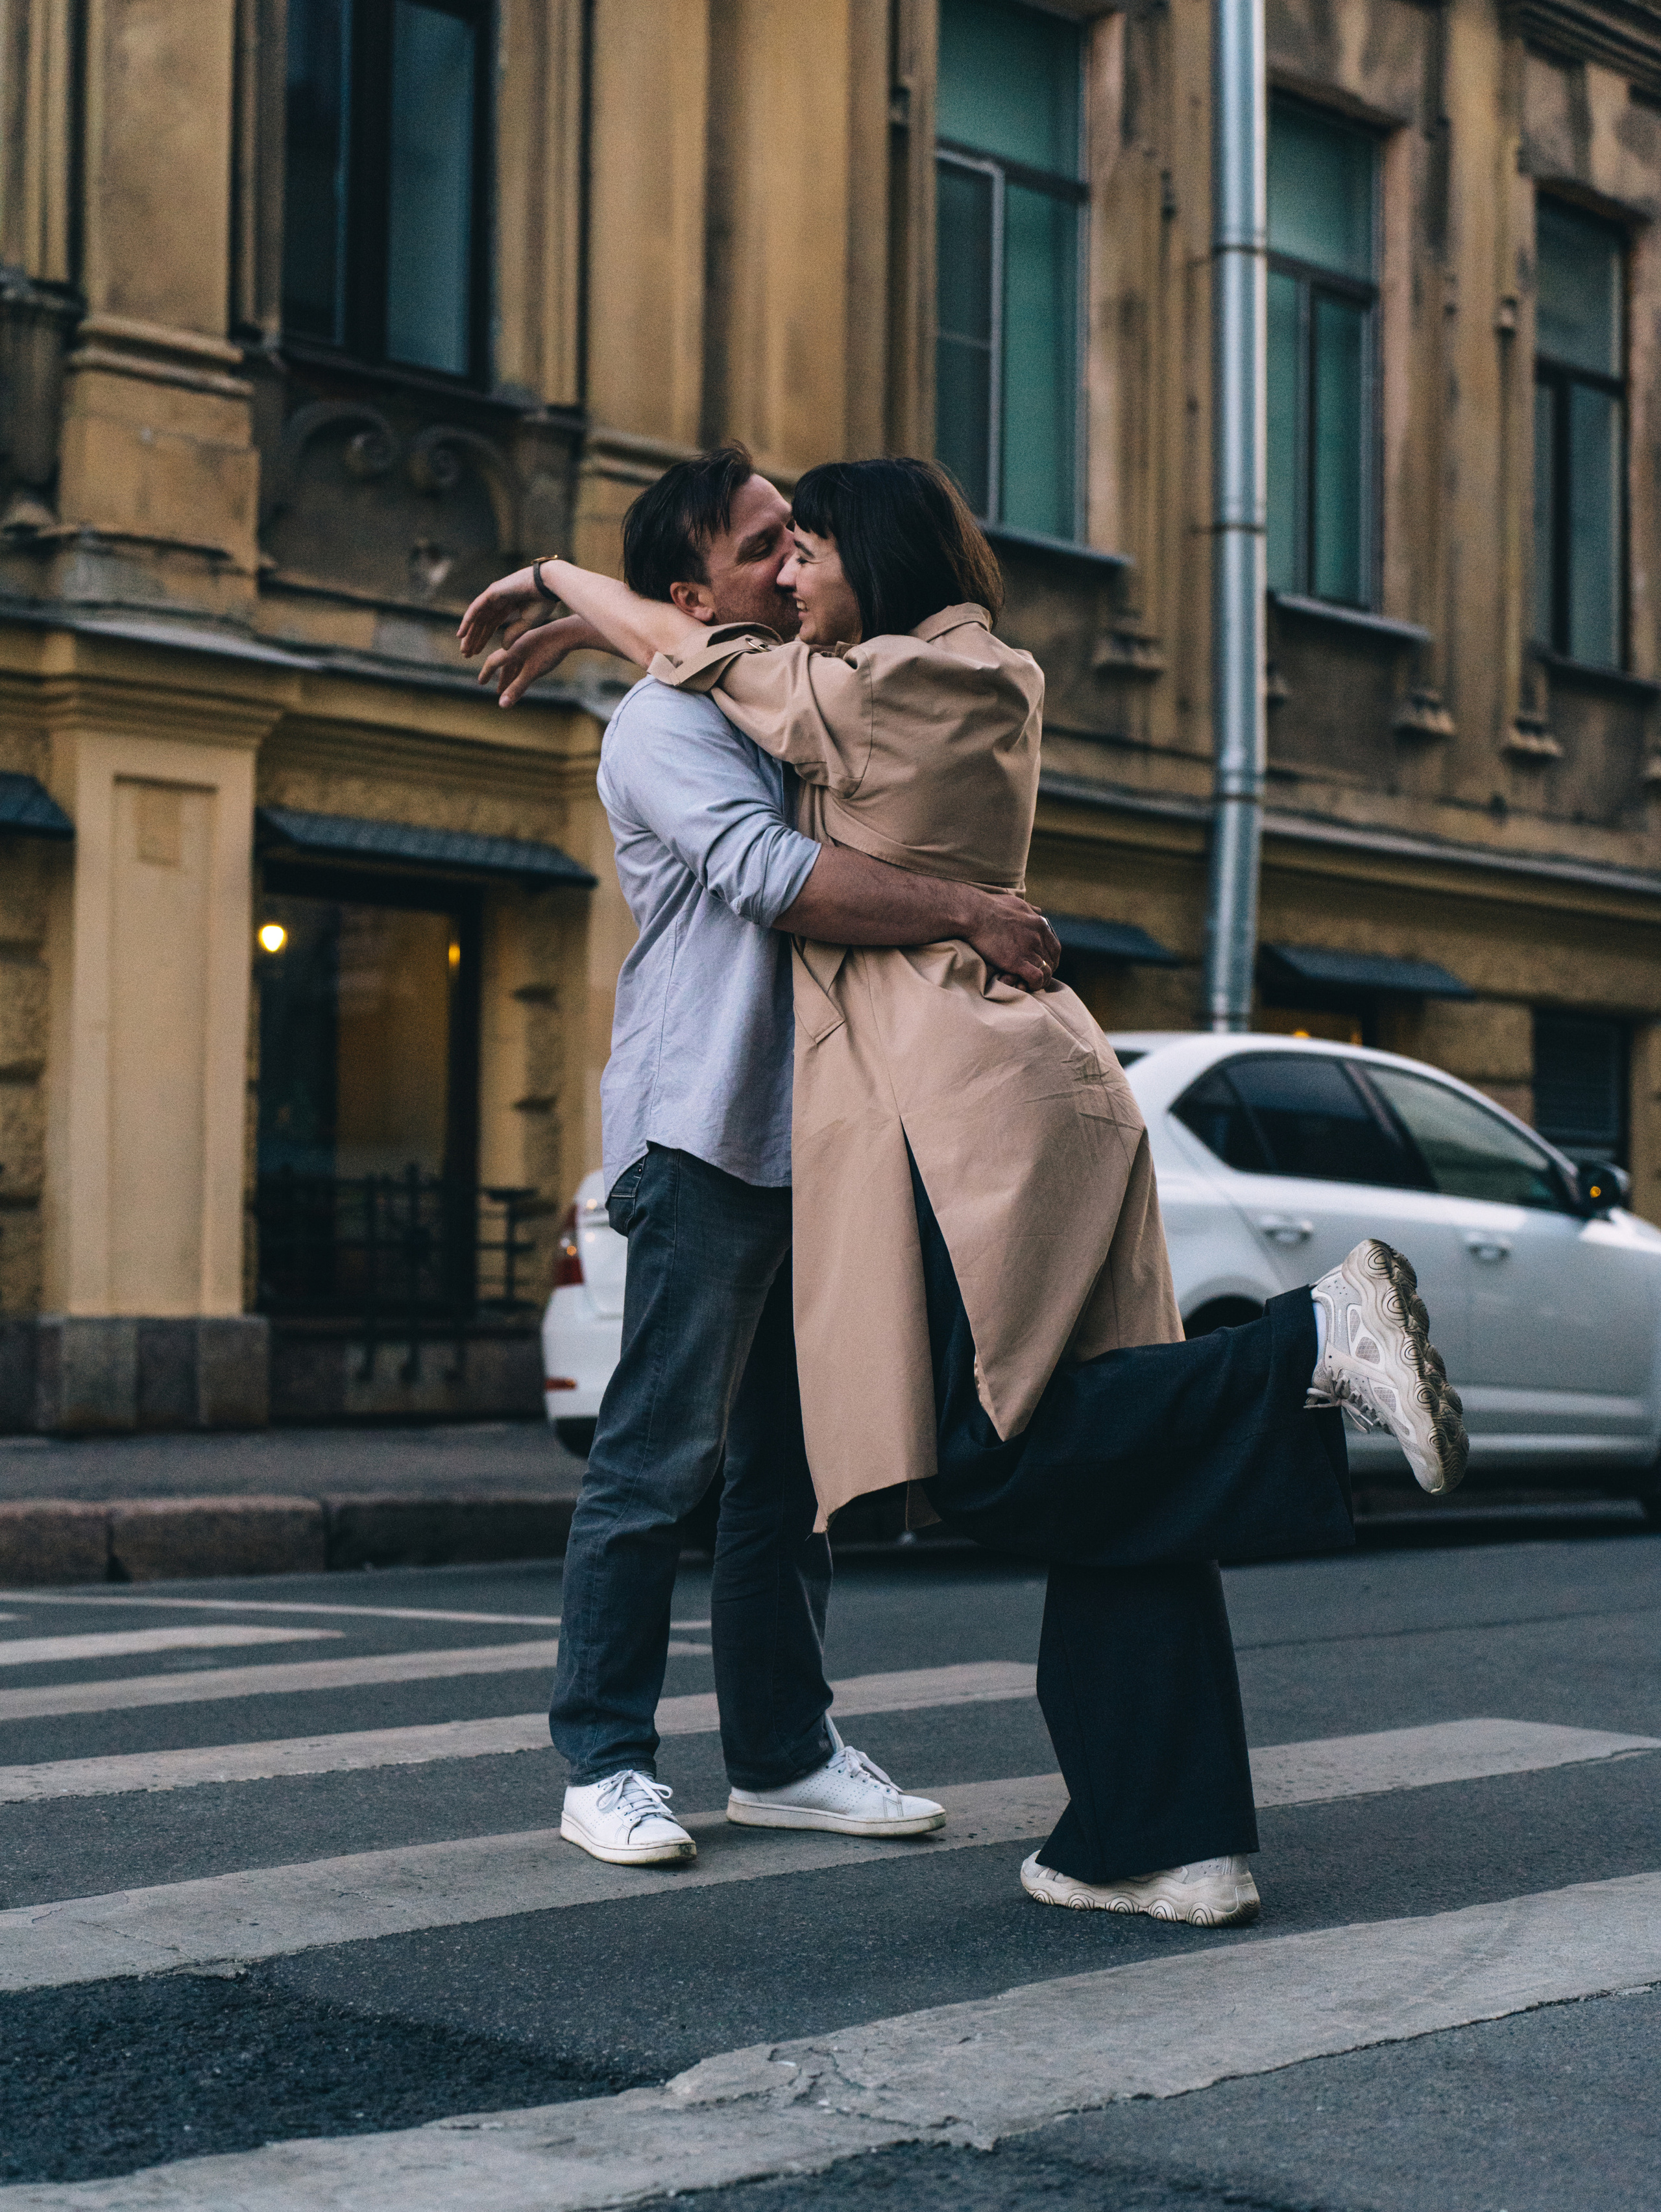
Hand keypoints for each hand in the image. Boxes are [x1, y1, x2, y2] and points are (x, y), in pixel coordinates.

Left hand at [457, 565, 543, 657]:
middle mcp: (499, 599)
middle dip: (474, 638)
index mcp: (509, 604)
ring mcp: (494, 595)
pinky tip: (461, 634)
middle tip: (466, 654)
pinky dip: (467, 621)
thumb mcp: (528, 622)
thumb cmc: (544, 601)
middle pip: (482, 622)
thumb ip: (514, 633)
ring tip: (464, 650)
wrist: (548, 585)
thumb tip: (503, 647)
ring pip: (476, 617)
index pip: (491, 624)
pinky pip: (475, 609)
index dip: (483, 638)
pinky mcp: (492, 592)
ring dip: (469, 634)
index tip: (476, 653)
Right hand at [477, 615, 594, 707]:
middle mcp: (516, 646)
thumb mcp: (532, 673)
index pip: (493, 662)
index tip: (481, 683)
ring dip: (511, 676)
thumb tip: (501, 706)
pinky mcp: (537, 644)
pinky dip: (521, 669)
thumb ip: (516, 689)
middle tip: (498, 691)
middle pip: (504, 663)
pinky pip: (524, 659)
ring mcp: (527, 645)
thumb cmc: (548, 652)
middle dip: (500, 678)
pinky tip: (525, 674)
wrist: (567, 633)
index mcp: (510, 650)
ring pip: (515, 662)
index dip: (486, 673)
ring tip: (510, 687)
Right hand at [959, 889, 1060, 991]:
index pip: (1055, 948)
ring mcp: (1028, 948)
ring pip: (1046, 971)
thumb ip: (1030, 909)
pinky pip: (1036, 977)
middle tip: (1036, 978)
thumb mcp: (1017, 903)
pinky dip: (1034, 984)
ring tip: (1031, 984)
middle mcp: (1037, 936)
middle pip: (1051, 961)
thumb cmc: (990, 906)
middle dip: (1046, 971)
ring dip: (1041, 981)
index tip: (1043, 965)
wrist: (975, 913)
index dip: (1051, 960)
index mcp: (1039, 924)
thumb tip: (1038, 911)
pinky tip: (1026, 986)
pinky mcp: (1016, 960)